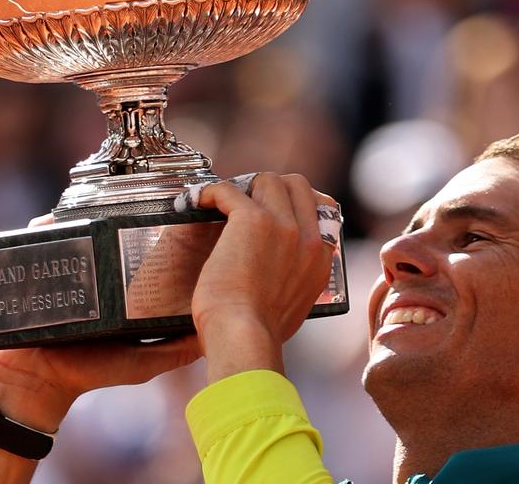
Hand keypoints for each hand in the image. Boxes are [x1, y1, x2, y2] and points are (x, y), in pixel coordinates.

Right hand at [0, 214, 201, 483]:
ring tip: (91, 209)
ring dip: (81, 218)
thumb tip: (210, 336)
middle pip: (107, 237)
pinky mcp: (38, 273)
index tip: (169, 220)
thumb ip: (174, 352)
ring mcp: (66, 272)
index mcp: (119, 291)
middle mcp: (94, 275)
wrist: (37, 382)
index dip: (152, 238)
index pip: (138, 255)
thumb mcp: (141, 362)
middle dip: (116, 219)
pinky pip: (41, 241)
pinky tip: (53, 221)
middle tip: (130, 206)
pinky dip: (46, 227)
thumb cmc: (90, 372)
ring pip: (76, 233)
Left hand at [190, 173, 336, 381]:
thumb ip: (295, 281)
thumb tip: (281, 274)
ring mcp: (283, 225)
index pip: (315, 209)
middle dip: (270, 187)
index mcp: (319, 258)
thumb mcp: (294, 305)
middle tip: (245, 200)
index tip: (268, 211)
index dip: (289, 205)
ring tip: (222, 201)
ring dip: (244, 186)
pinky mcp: (252, 220)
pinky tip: (198, 201)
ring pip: (267, 180)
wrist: (245, 338)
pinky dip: (211, 192)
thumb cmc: (259, 333)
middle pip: (296, 185)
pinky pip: (230, 189)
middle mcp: (308, 237)